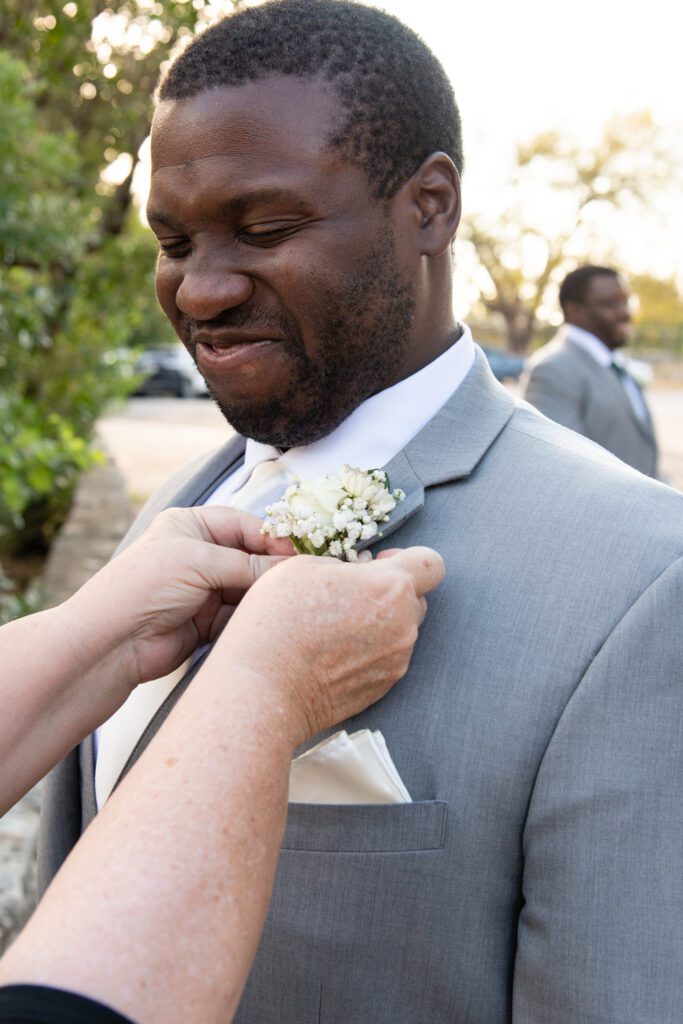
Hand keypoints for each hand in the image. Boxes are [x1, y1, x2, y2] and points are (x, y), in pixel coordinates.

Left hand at [63, 506, 292, 688]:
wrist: (113, 642)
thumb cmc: (145, 586)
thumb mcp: (200, 562)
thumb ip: (248, 564)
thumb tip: (291, 567)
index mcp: (190, 526)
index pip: (243, 525)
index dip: (271, 539)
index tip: (297, 554)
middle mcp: (197, 554)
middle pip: (249, 557)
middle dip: (271, 569)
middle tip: (300, 580)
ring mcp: (201, 589)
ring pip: (247, 588)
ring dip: (263, 596)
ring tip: (285, 602)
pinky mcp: (205, 621)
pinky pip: (239, 615)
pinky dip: (251, 618)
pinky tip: (266, 621)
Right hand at [218, 546, 444, 744]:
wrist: (263, 688)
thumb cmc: (277, 621)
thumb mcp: (304, 567)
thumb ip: (346, 566)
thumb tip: (360, 574)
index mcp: (390, 587)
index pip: (431, 564)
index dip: (408, 559)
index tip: (378, 564)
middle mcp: (404, 625)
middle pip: (416, 599)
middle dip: (390, 592)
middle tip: (348, 596)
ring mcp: (397, 660)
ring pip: (401, 630)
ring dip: (379, 623)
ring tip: (334, 628)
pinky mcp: (384, 687)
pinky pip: (387, 658)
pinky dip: (369, 651)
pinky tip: (332, 653)